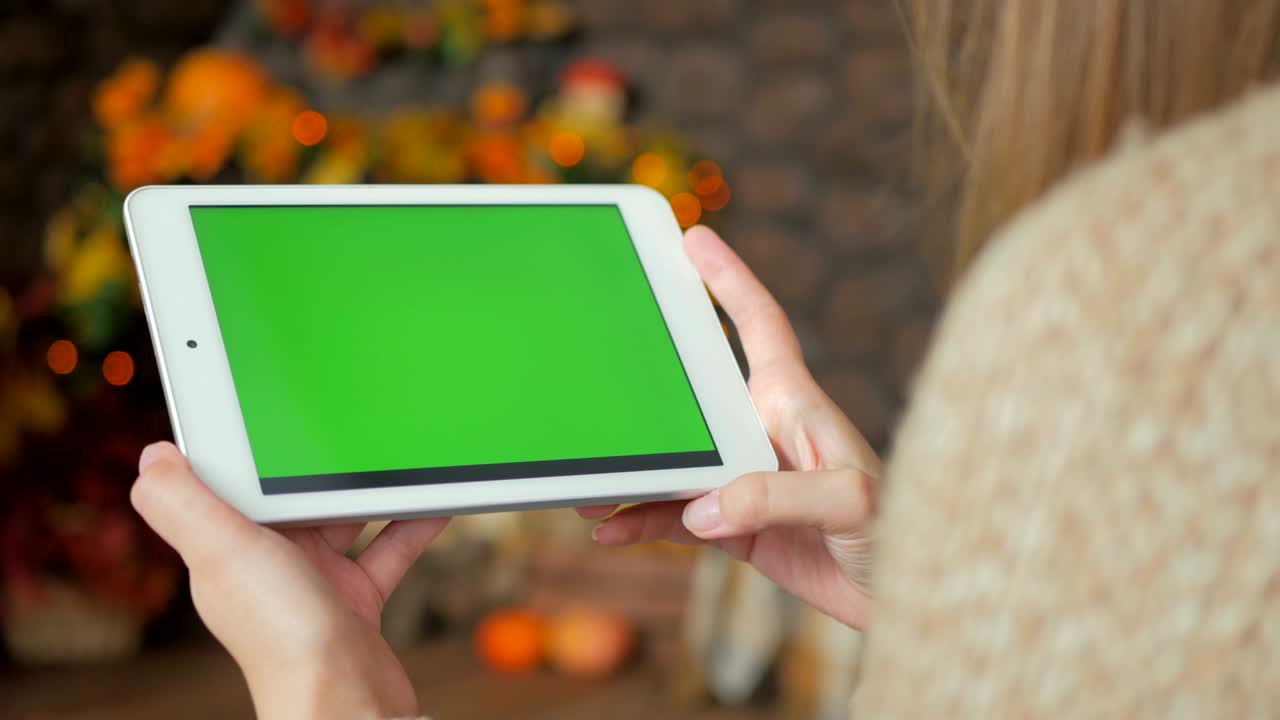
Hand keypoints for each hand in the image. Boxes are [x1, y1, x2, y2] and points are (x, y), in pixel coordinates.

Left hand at [131, 442, 446, 719]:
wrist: (347, 699)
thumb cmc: (285, 636)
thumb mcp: (223, 553)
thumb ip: (183, 505)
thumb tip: (153, 457)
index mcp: (228, 548)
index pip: (233, 483)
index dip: (246, 445)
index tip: (264, 408)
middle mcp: (267, 564)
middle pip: (295, 495)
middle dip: (321, 461)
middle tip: (351, 421)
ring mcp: (314, 582)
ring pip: (345, 517)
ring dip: (371, 488)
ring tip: (399, 453)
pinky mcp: (357, 599)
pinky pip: (386, 547)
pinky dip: (411, 523)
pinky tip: (435, 499)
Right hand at [579, 226, 880, 629]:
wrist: (906, 597)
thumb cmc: (901, 532)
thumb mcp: (852, 503)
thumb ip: (780, 496)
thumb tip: (702, 505)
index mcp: (795, 404)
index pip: (759, 324)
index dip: (729, 278)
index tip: (695, 238)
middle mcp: (763, 432)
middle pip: (691, 390)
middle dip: (646, 377)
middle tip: (595, 366)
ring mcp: (745, 479)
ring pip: (671, 458)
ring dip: (629, 466)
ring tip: (583, 483)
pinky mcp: (736, 527)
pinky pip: (674, 515)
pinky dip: (641, 519)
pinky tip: (610, 529)